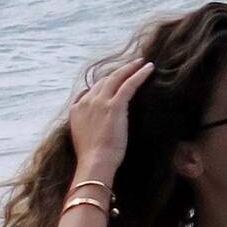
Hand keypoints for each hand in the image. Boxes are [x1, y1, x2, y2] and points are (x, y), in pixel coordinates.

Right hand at [68, 56, 153, 175]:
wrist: (94, 164)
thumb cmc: (92, 159)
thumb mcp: (84, 140)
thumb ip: (87, 127)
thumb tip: (96, 127)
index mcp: (77, 109)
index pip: (91, 91)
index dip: (104, 85)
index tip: (114, 82)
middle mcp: (87, 101)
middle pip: (104, 81)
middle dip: (117, 73)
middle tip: (130, 66)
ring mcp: (100, 102)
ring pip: (116, 78)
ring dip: (129, 68)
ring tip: (140, 62)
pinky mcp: (114, 106)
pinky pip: (128, 84)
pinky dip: (139, 74)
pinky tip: (149, 68)